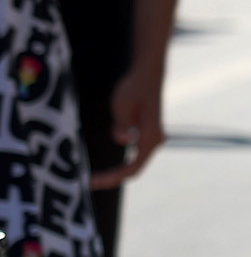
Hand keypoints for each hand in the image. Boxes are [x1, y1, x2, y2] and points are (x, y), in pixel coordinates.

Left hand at [89, 60, 166, 188]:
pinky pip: (135, 156)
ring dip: (117, 173)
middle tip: (89, 182)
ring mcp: (151, 139)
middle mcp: (154, 141)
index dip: (113, 177)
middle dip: (113, 179)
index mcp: (150, 136)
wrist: (148, 74)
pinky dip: (121, 165)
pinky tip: (108, 167)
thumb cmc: (135, 88)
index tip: (93, 181)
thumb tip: (123, 141)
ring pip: (135, 164)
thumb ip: (122, 125)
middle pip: (135, 169)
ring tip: (95, 177)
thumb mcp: (123, 104)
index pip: (133, 167)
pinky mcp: (145, 135)